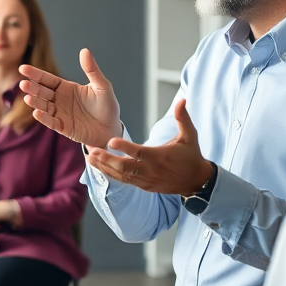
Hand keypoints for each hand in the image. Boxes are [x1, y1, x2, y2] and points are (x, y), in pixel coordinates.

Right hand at [19, 48, 121, 147]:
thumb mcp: (102, 86)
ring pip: (43, 106)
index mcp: (66, 88)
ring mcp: (60, 114)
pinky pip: (51, 122)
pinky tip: (37, 113)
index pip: (47, 79)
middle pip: (42, 92)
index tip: (23, 68)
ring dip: (35, 102)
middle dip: (32, 88)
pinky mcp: (63, 127)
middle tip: (23, 84)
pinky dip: (44, 118)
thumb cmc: (107, 106)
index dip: (35, 74)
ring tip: (28, 98)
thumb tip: (84, 50)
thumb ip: (92, 70)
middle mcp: (59, 100)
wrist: (112, 129)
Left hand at [86, 99, 212, 195]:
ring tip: (89, 157)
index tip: (111, 140)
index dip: (125, 147)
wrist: (195, 181)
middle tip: (92, 150)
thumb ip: (183, 118)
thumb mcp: (190, 136)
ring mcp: (145, 180)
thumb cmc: (191, 156)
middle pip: (125, 167)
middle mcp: (150, 170)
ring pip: (121, 175)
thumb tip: (182, 100)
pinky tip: (98, 166)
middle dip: (107, 159)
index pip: (139, 152)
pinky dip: (110, 174)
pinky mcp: (142, 186)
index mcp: (159, 157)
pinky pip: (124, 181)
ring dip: (104, 166)